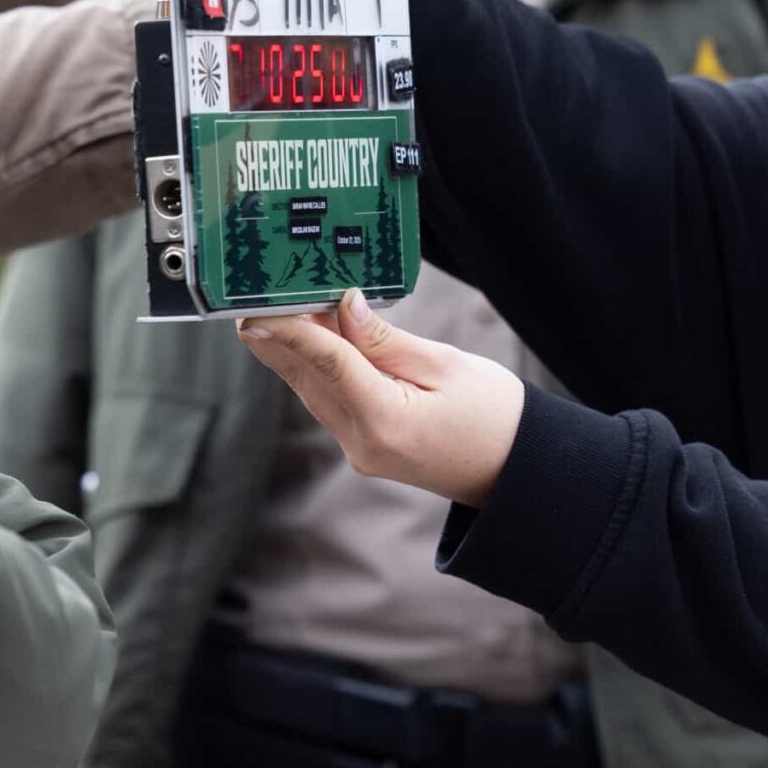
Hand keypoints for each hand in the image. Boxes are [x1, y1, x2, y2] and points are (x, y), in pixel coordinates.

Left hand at [237, 289, 525, 507]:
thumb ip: (385, 340)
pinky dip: (317, 367)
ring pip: (312, 389)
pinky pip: (329, 400)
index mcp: (385, 421)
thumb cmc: (494, 416)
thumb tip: (343, 306)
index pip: (326, 362)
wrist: (517, 472)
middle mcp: (362, 442)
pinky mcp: (364, 447)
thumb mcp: (445, 364)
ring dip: (293, 349)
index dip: (289, 328)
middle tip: (250, 294)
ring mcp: (360, 450)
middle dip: (278, 335)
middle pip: (307, 377)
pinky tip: (312, 336)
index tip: (257, 305)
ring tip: (277, 304)